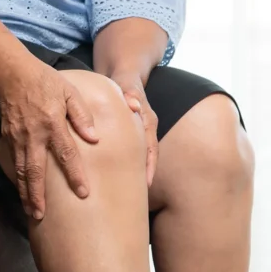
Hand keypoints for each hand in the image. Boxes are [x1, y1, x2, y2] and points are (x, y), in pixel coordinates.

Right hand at [0, 61, 98, 219]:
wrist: (11, 74)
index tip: (83, 193)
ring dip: (25, 193)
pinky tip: (22, 193)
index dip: (75, 174)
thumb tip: (94, 138)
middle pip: (35, 171)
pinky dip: (17, 181)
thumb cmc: (45, 82)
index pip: (66, 153)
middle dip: (38, 195)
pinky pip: (13, 164)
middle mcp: (33, 135)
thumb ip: (81, 114)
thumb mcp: (69, 91)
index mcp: (52, 123)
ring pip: (21, 171)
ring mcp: (18, 138)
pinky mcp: (8, 139)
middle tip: (41, 216)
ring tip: (31, 212)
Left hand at [110, 71, 157, 186]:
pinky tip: (118, 178)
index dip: (150, 166)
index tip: (147, 184)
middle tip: (139, 197)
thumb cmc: (124, 80)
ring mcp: (140, 132)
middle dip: (145, 176)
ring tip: (129, 194)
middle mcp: (147, 129)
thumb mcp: (127, 83)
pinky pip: (134, 152)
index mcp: (148, 120)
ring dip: (137, 173)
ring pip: (142, 156)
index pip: (152, 147)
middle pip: (149, 157)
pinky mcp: (131, 134)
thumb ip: (130, 92)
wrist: (125, 74)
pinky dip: (129, 165)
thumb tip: (133, 104)